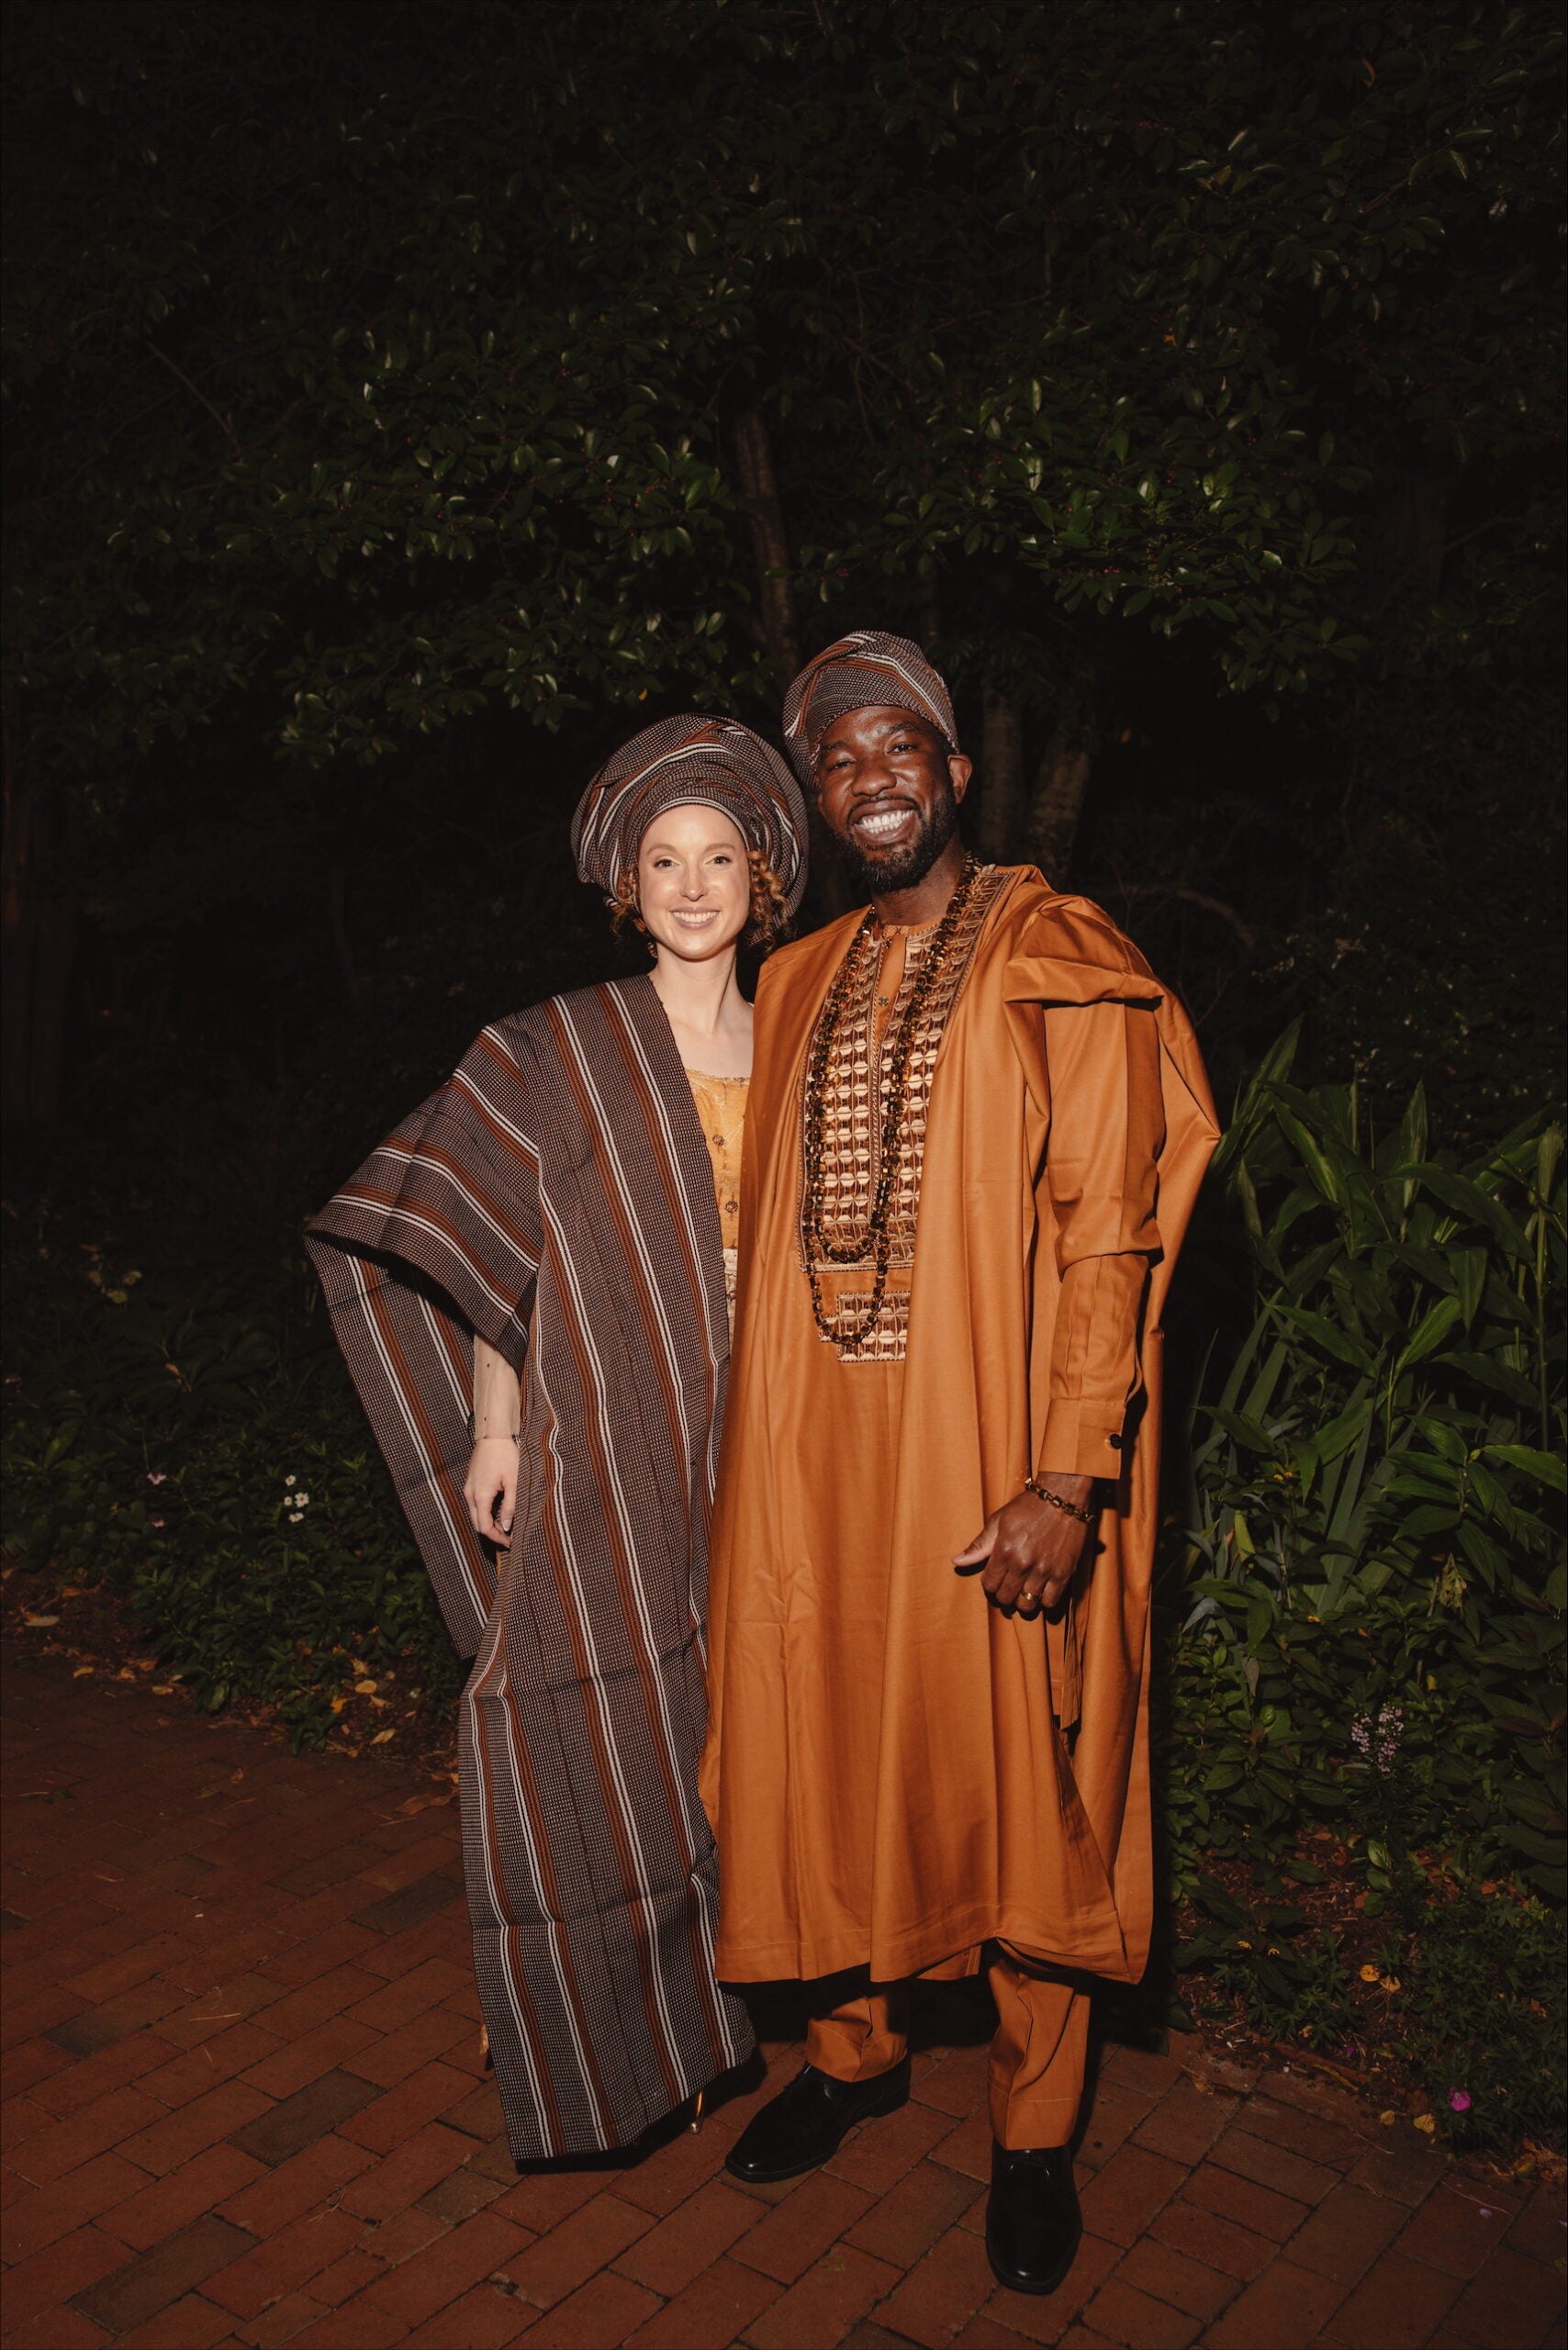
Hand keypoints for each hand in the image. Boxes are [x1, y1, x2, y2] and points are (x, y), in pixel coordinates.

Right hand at [464, 1435, 517, 1544]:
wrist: (492, 1435)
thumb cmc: (506, 1456)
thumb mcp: (514, 1482)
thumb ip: (510, 1506)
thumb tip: (507, 1526)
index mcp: (480, 1496)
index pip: (484, 1527)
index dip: (496, 1537)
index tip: (510, 1542)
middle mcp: (470, 1494)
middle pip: (477, 1523)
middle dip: (492, 1533)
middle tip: (508, 1537)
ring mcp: (468, 1488)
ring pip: (475, 1514)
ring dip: (488, 1522)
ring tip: (505, 1524)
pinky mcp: (470, 1483)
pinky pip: (475, 1504)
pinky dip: (485, 1512)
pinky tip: (498, 1510)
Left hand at [953, 1475, 1094, 1616]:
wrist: (1062, 1498)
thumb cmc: (1027, 1508)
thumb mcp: (998, 1522)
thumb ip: (978, 1546)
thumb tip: (955, 1562)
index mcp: (1004, 1551)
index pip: (989, 1585)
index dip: (990, 1584)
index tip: (996, 1578)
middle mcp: (1023, 1563)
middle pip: (1006, 1597)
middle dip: (1004, 1594)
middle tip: (1009, 1586)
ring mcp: (1044, 1570)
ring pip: (1027, 1604)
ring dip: (1022, 1601)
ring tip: (1024, 1591)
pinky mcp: (1064, 1573)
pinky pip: (1050, 1602)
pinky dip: (1043, 1601)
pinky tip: (1041, 1590)